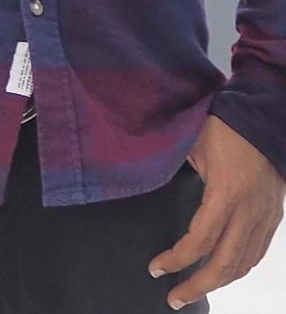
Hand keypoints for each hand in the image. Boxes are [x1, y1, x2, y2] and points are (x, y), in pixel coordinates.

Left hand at [149, 116, 285, 308]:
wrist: (264, 115)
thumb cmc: (223, 125)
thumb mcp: (189, 144)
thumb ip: (169, 168)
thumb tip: (139, 181)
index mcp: (227, 193)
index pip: (200, 241)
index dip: (176, 260)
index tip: (155, 269)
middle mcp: (251, 210)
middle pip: (226, 262)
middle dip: (198, 285)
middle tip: (173, 298)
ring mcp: (266, 214)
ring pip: (245, 262)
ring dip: (219, 281)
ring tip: (193, 290)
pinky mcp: (274, 214)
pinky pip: (258, 251)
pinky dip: (239, 267)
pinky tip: (221, 272)